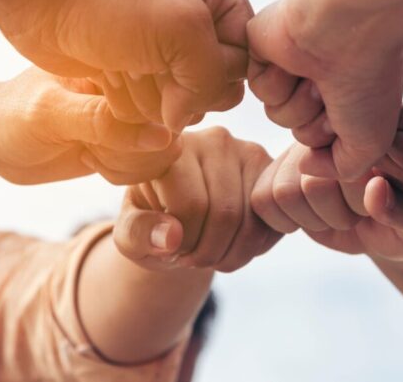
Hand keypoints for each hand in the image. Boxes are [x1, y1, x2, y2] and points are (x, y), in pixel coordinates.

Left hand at [0, 67, 181, 184]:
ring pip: (165, 151)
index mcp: (117, 65)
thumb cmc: (11, 118)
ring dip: (126, 164)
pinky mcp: (133, 139)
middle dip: (129, 152)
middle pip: (169, 129)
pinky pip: (153, 165)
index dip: (134, 130)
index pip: (158, 100)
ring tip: (89, 151)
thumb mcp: (50, 117)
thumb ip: (103, 124)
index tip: (91, 134)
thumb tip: (162, 135)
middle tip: (88, 146)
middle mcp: (133, 87)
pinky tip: (94, 160)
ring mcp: (135, 114)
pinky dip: (125, 173)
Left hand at [1, 0, 251, 130]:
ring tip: (123, 65)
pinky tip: (110, 75)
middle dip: (182, 85)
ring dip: (153, 94)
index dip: (218, 72)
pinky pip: (155, 105)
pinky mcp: (140, 64)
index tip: (180, 63)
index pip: (247, 53)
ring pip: (186, 100)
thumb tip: (182, 120)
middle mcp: (200, 12)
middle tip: (147, 63)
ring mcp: (168, 41)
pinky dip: (133, 99)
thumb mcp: (182, 29)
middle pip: (220, 83)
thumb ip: (210, 77)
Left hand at [114, 127, 281, 272]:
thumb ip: (138, 234)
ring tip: (210, 258)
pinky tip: (232, 248)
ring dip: (231, 256)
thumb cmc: (151, 219)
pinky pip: (272, 224)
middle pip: (225, 214)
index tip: (171, 252)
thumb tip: (171, 238)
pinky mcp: (273, 173)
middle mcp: (215, 140)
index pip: (190, 204)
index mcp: (174, 148)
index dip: (182, 243)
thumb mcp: (130, 233)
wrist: (182, 212)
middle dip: (208, 254)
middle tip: (192, 262)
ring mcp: (250, 153)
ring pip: (252, 222)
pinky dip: (253, 249)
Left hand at [247, 0, 402, 180]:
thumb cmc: (370, 80)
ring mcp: (294, 59)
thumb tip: (306, 166)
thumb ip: (340, 169)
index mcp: (352, 89)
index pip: (329, 138)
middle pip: (301, 131)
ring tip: (317, 77)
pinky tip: (296, 61)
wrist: (346, 29)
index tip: (358, 112)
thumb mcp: (370, 145)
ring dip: (299, 103)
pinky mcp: (264, 46)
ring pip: (278, 114)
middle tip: (334, 93)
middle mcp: (324, 76)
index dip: (338, 136)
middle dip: (316, 123)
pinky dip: (278, 82)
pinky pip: (259, 89)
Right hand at [251, 143, 402, 262]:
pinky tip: (309, 218)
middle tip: (356, 214)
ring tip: (336, 216)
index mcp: (370, 136)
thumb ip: (401, 211)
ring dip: (312, 218)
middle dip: (337, 214)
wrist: (383, 231)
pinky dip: (284, 221)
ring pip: (284, 192)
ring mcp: (300, 151)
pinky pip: (262, 199)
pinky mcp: (277, 173)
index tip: (376, 204)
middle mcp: (330, 135)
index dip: (359, 203)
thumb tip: (375, 188)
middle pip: (312, 184)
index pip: (346, 169)